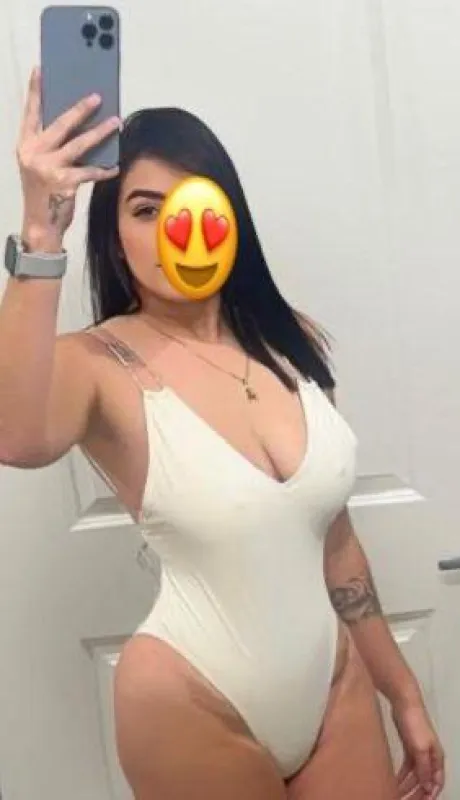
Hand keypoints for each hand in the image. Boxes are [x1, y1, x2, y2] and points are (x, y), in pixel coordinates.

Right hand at [17, 66, 119, 247]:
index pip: (31, 113)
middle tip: (97, 96)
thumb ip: (51, 146)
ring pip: (79, 145)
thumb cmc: (44, 192)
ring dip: (100, 133)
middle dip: (80, 109)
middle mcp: (34, 153)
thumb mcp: (39, 165)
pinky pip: (90, 171)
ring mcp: (48, 168)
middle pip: (61, 124)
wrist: (41, 224)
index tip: (41, 70)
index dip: (36, 92)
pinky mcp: (64, 183)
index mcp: (25, 145)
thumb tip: (77, 125)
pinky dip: (104, 169)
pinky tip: (115, 166)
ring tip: (115, 122)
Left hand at [392, 698, 444, 798]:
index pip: (437, 782)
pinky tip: (393, 782)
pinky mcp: (408, 746)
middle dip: (417, 794)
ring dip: (407, 786)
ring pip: (415, 775)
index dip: (430, 795)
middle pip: (425, 781)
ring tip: (395, 795)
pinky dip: (402, 776)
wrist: (403, 702)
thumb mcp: (420, 748)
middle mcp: (430, 757)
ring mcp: (419, 752)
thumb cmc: (414, 724)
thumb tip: (428, 787)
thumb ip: (424, 768)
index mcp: (436, 758)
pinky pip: (407, 767)